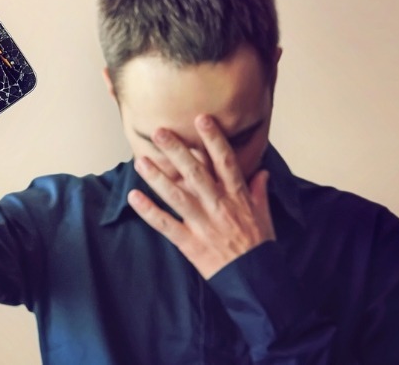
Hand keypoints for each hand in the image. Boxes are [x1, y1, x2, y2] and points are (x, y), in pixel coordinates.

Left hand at [127, 114, 274, 278]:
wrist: (255, 279)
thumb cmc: (259, 245)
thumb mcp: (264, 214)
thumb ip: (259, 191)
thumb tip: (262, 171)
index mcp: (237, 196)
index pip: (225, 161)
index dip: (213, 139)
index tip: (201, 118)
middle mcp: (218, 205)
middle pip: (195, 173)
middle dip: (177, 151)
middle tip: (159, 131)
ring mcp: (202, 223)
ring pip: (177, 195)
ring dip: (157, 178)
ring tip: (140, 161)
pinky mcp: (189, 242)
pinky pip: (166, 224)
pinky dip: (149, 211)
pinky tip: (134, 197)